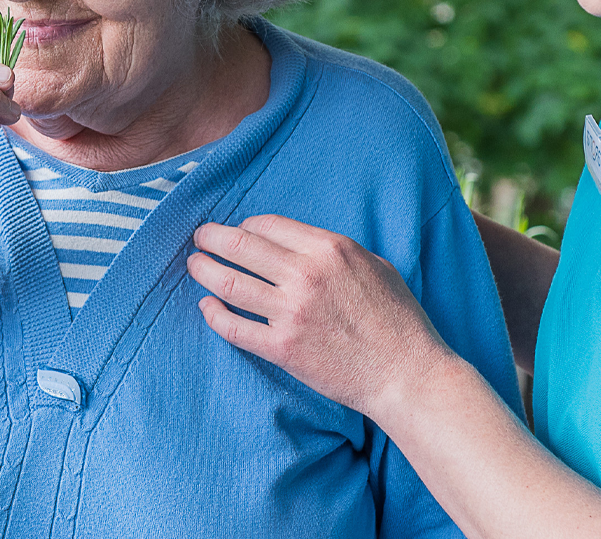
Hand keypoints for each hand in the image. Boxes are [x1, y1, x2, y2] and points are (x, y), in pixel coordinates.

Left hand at [187, 215, 453, 417]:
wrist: (407, 375)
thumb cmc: (398, 320)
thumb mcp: (374, 265)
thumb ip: (334, 250)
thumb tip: (298, 243)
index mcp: (329, 249)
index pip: (267, 225)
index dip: (245, 226)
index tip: (237, 231)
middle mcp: (305, 275)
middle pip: (240, 246)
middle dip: (212, 237)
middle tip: (199, 237)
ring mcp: (291, 312)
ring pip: (228, 283)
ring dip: (203, 270)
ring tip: (193, 264)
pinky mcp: (282, 348)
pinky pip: (233, 327)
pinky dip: (213, 314)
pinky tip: (206, 306)